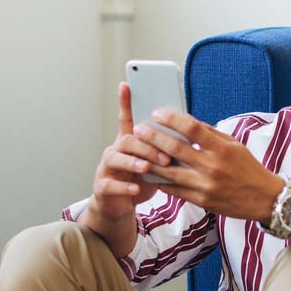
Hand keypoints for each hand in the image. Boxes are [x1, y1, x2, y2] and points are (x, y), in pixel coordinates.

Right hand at [88, 83, 174, 221]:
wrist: (118, 205)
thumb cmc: (139, 180)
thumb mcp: (154, 163)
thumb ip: (164, 149)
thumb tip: (187, 136)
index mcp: (129, 142)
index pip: (127, 119)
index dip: (125, 102)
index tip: (126, 85)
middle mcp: (115, 151)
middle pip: (127, 139)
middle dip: (146, 145)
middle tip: (166, 155)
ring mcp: (107, 168)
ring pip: (115, 158)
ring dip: (133, 162)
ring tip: (147, 168)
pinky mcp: (103, 187)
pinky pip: (110, 185)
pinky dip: (124, 187)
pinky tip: (136, 189)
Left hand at [132, 108, 281, 222]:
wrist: (265, 199)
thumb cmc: (249, 168)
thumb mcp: (235, 145)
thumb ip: (211, 134)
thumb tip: (186, 122)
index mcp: (222, 149)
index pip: (192, 128)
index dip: (172, 119)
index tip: (158, 113)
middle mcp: (213, 167)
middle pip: (176, 149)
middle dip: (154, 137)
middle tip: (139, 128)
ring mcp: (206, 186)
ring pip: (170, 171)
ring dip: (150, 160)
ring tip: (138, 150)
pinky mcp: (202, 201)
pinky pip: (175, 190)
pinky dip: (161, 180)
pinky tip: (150, 172)